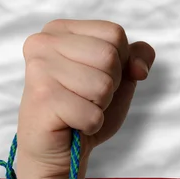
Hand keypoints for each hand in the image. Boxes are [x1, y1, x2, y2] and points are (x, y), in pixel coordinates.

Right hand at [16, 19, 154, 178]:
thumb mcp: (119, 78)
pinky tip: (72, 124)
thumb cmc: (84, 107)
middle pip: (109, 56)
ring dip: (99, 106)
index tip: (96, 77)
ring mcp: (39, 69)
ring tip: (78, 108)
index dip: (120, 62)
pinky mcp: (42, 99)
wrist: (59, 148)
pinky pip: (92, 114)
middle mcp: (43, 42)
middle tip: (86, 97)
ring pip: (103, 86)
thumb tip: (140, 68)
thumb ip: (136, 58)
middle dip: (110, 86)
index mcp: (60, 29)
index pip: (115, 33)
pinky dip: (91, 125)